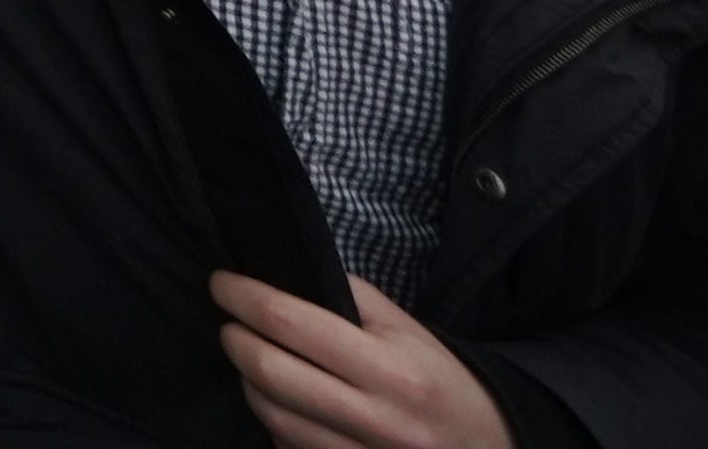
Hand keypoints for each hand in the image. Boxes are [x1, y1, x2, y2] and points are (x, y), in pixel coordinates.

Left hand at [208, 271, 509, 448]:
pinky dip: (271, 418)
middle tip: (229, 321)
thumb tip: (288, 276)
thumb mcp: (409, 332)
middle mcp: (376, 419)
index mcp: (393, 371)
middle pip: (271, 372)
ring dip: (245, 380)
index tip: (221, 282)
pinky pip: (287, 446)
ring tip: (249, 357)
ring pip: (270, 415)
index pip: (293, 324)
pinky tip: (278, 398)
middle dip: (234, 339)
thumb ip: (352, 299)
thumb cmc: (441, 382)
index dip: (245, 297)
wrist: (486, 448)